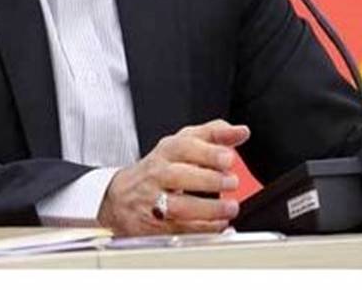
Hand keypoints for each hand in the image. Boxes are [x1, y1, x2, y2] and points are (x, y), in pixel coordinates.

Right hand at [97, 119, 249, 235]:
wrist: (121, 196)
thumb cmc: (160, 168)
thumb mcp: (183, 143)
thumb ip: (214, 135)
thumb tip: (241, 131)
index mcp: (167, 151)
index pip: (184, 147)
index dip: (208, 152)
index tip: (229, 158)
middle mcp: (158, 174)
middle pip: (179, 175)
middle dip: (208, 180)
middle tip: (231, 182)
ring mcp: (154, 200)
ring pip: (178, 206)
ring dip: (208, 209)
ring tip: (230, 207)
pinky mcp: (154, 225)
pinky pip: (180, 229)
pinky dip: (203, 228)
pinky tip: (219, 223)